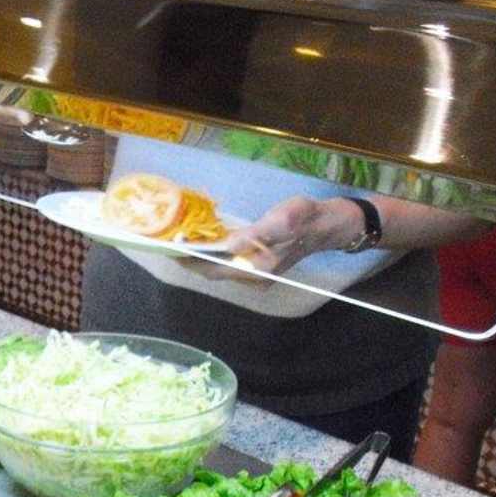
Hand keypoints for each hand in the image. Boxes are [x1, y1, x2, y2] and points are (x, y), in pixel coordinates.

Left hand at [184, 195, 361, 282]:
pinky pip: (228, 265)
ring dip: (200, 259)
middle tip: (169, 244)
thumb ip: (255, 234)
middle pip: (212, 272)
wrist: (326, 226)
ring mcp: (256, 276)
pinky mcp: (257, 269)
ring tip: (180, 244)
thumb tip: (230, 244)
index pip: (214, 269)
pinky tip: (203, 244)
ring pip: (219, 270)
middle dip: (190, 260)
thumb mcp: (282, 220)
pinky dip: (213, 256)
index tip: (171, 249)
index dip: (191, 261)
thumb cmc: (304, 218)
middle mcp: (254, 278)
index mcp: (258, 268)